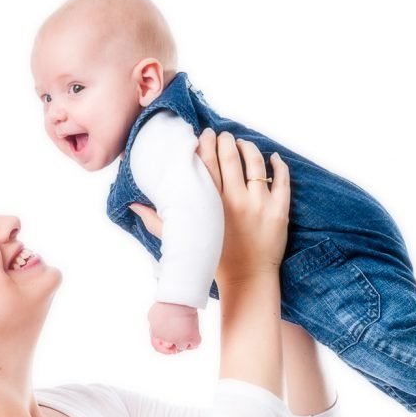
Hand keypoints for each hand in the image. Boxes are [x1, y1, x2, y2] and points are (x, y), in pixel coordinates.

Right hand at [128, 129, 288, 289]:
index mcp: (210, 205)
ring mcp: (260, 204)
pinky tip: (272, 157)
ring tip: (243, 144)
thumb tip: (133, 206)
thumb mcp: (183, 240)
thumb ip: (157, 222)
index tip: (204, 135)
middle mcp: (235, 201)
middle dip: (226, 140)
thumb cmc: (215, 262)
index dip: (205, 144)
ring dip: (249, 147)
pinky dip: (278, 164)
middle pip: (230, 157)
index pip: (206, 163)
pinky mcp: (279, 211)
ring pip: (255, 162)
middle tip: (223, 135)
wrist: (247, 281)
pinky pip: (281, 179)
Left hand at [148, 302, 200, 353]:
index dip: (163, 348)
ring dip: (185, 339)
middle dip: (174, 341)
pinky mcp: (191, 337)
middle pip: (170, 347)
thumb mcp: (153, 315)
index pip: (157, 347)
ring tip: (186, 325)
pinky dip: (194, 340)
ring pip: (182, 346)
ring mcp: (179, 340)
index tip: (170, 347)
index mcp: (156, 334)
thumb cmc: (167, 303)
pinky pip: (194, 345)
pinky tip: (192, 331)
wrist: (179, 299)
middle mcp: (167, 340)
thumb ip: (154, 326)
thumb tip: (158, 331)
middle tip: (179, 330)